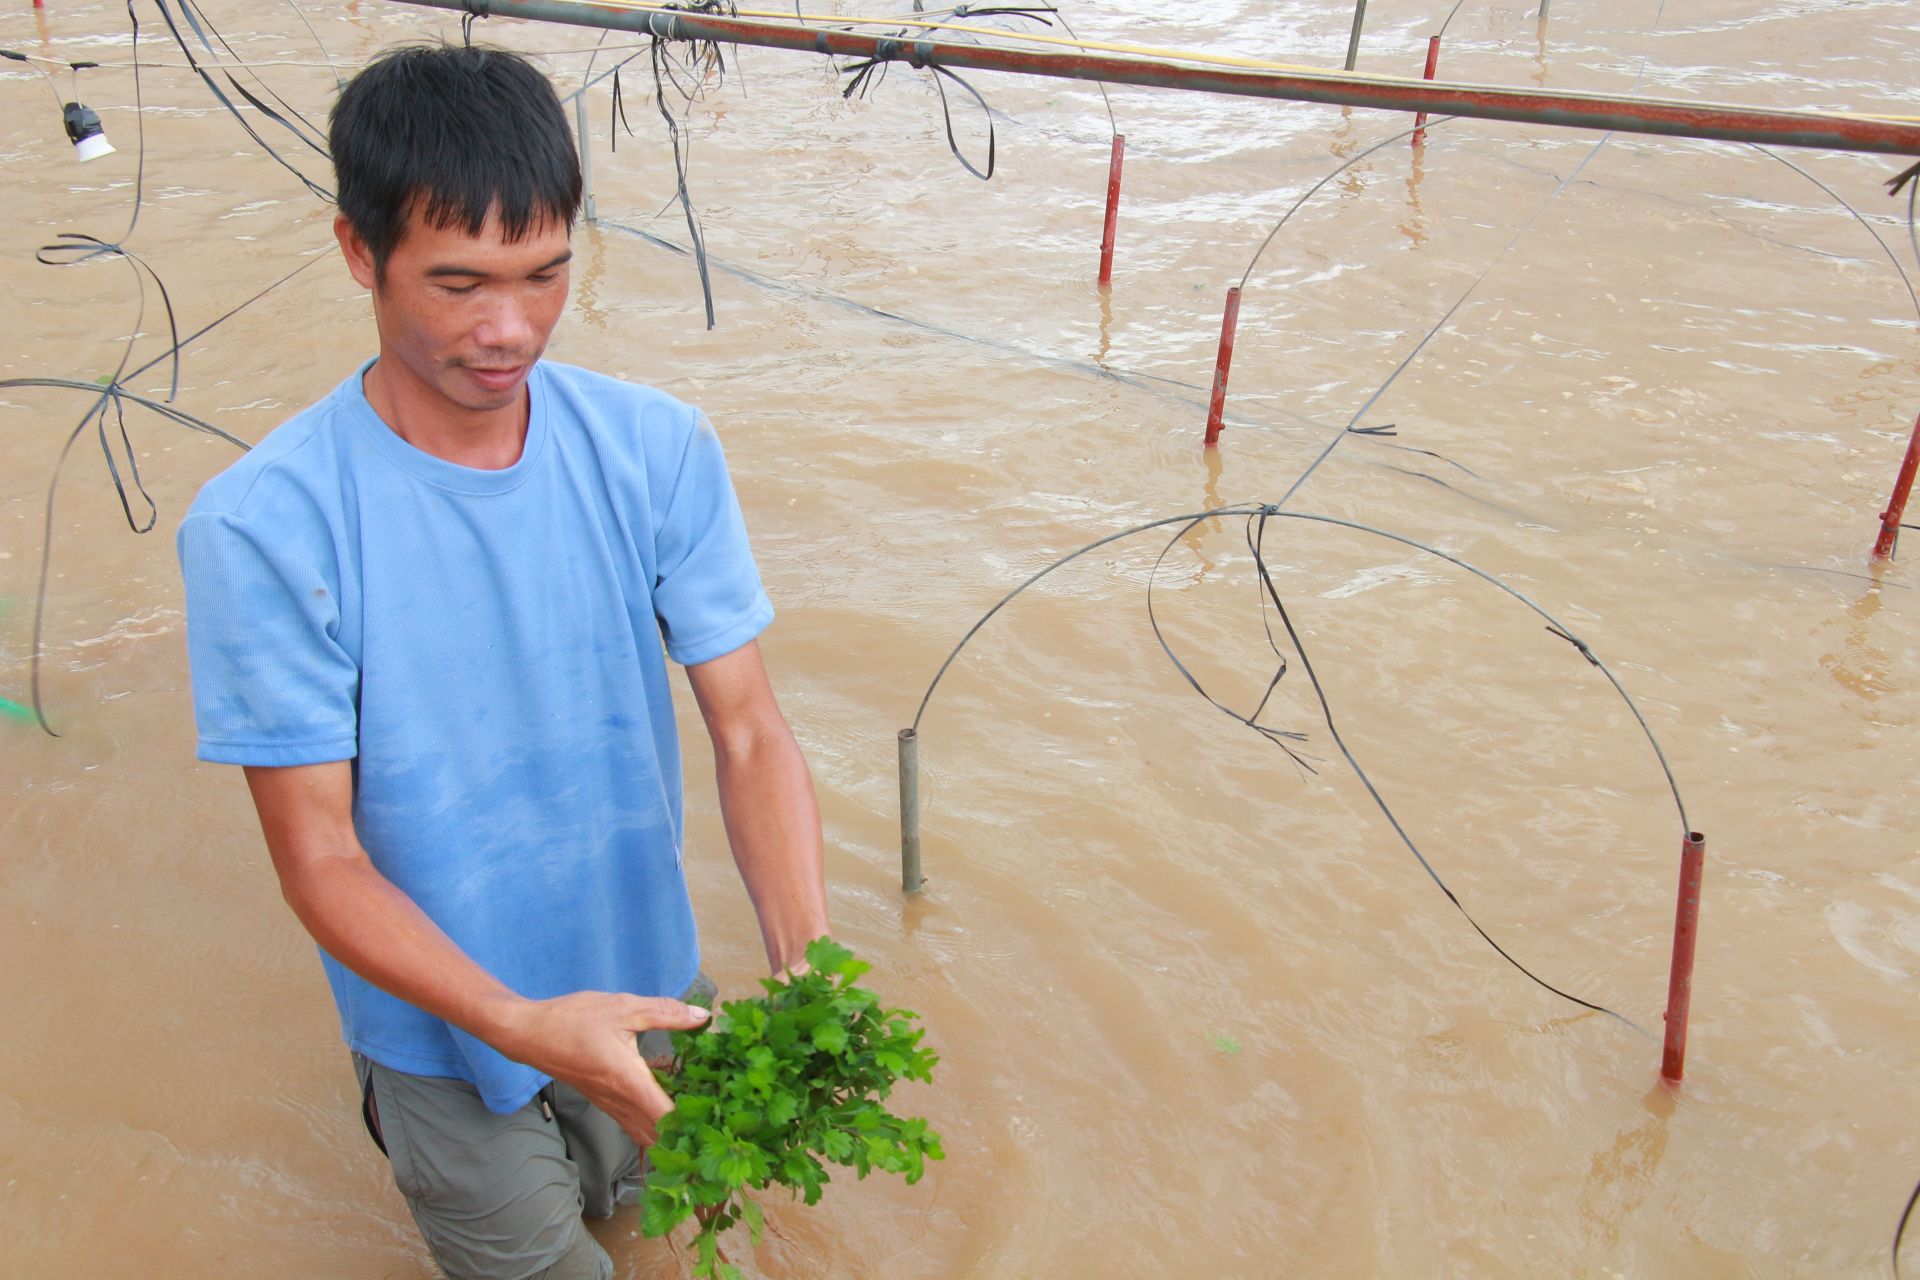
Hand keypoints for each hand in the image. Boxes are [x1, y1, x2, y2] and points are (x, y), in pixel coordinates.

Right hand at [494, 991, 710, 1147]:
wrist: (528, 1033)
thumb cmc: (573, 1020)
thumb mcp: (624, 1008)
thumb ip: (666, 1013)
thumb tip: (703, 1016)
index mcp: (629, 1082)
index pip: (667, 1119)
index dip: (693, 1125)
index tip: (716, 1121)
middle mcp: (620, 1101)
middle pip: (658, 1136)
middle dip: (685, 1135)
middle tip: (713, 1123)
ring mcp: (608, 1105)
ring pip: (644, 1132)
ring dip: (668, 1131)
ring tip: (697, 1119)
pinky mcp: (601, 1100)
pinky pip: (631, 1122)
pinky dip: (652, 1122)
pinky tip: (667, 1104)